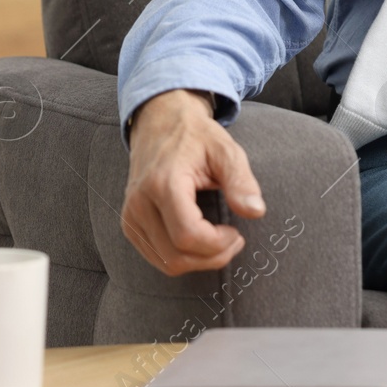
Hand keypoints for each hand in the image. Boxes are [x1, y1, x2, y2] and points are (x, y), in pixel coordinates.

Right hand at [121, 89, 265, 274]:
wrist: (161, 123)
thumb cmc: (196, 136)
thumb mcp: (226, 150)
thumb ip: (241, 181)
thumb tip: (256, 211)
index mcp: (163, 183)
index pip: (188, 235)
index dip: (218, 244)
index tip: (236, 232)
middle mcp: (140, 203)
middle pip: (177, 256)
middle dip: (213, 257)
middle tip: (234, 239)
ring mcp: (131, 216)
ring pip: (166, 263)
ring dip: (199, 261)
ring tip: (219, 240)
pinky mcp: (130, 224)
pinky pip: (157, 257)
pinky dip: (183, 257)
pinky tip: (200, 239)